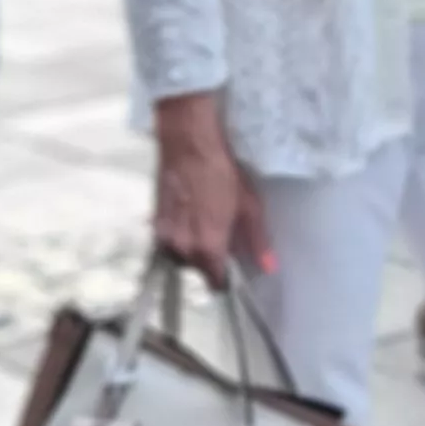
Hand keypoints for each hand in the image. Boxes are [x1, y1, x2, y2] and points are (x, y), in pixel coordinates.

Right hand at [151, 96, 270, 276]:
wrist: (187, 143)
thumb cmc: (222, 172)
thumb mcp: (249, 205)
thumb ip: (257, 240)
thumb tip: (269, 268)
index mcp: (209, 247)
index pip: (215, 282)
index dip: (225, 279)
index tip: (232, 270)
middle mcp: (183, 248)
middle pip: (197, 270)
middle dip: (209, 260)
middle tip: (220, 238)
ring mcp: (165, 235)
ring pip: (181, 256)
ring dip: (191, 249)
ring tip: (202, 224)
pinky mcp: (155, 222)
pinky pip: (168, 241)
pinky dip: (178, 236)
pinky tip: (188, 216)